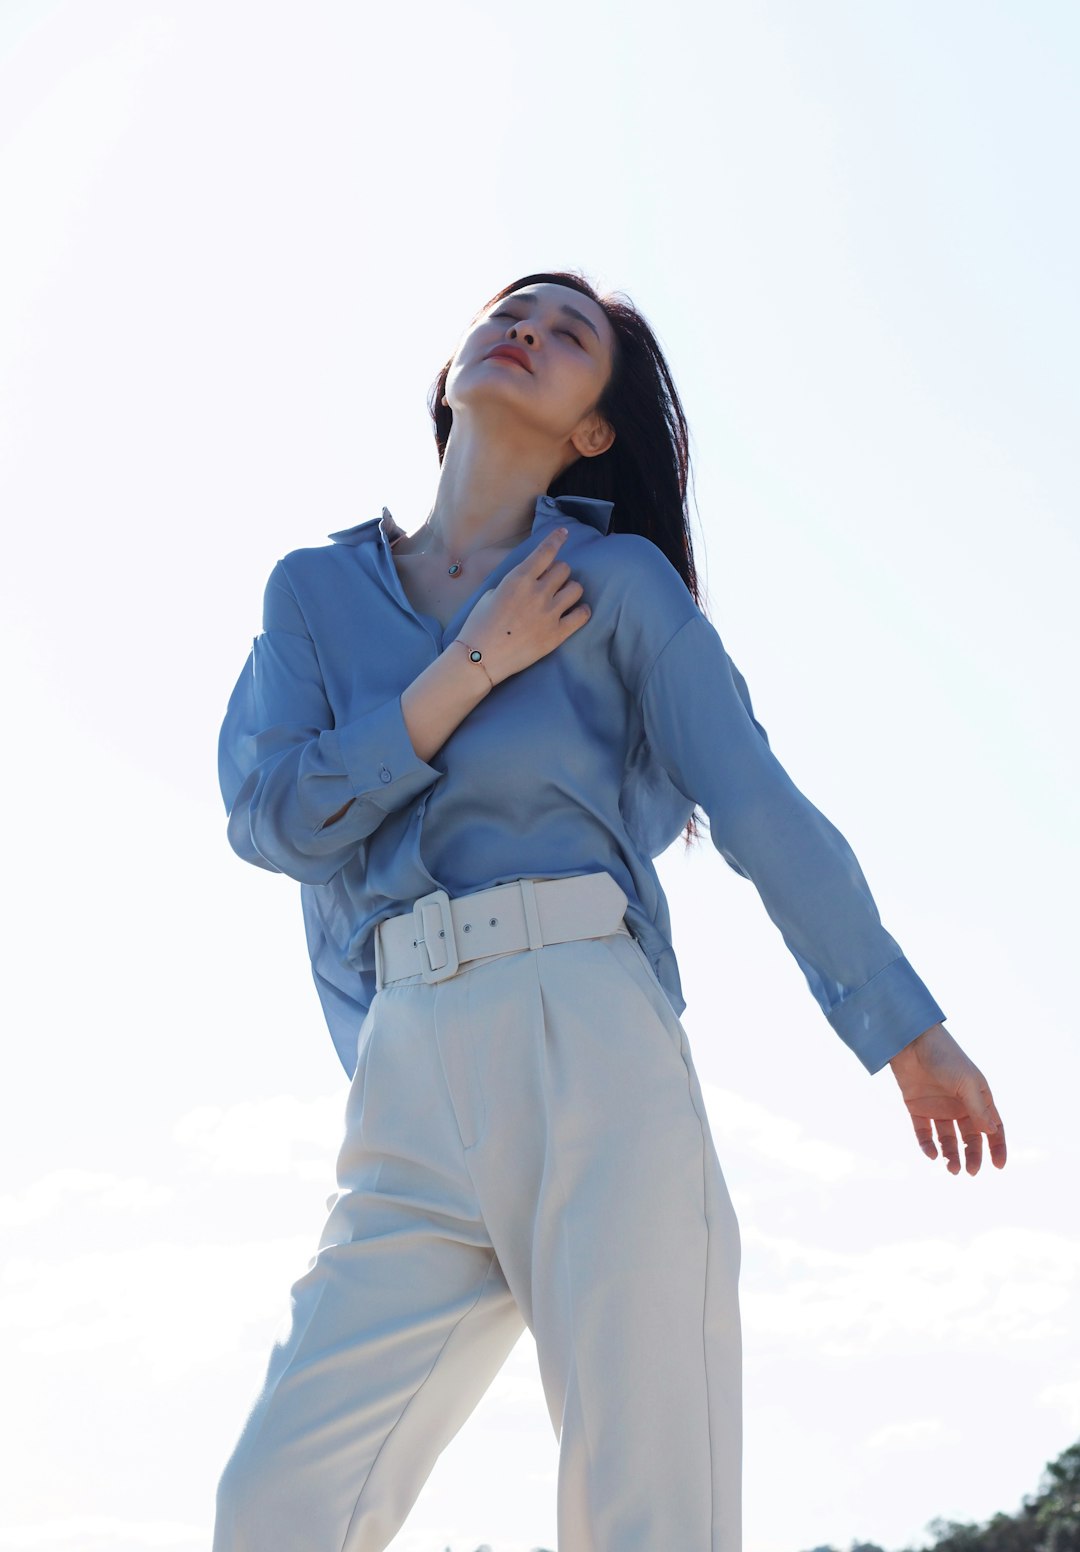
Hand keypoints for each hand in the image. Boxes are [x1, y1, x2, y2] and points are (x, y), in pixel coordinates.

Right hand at [455, 527, 589, 684]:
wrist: (480, 657)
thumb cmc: (480, 625)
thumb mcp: (492, 593)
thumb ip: (515, 582)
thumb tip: (531, 578)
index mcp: (519, 579)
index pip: (546, 552)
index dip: (557, 539)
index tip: (564, 533)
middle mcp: (537, 593)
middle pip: (564, 569)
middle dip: (558, 573)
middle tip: (551, 583)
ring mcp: (549, 614)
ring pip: (576, 588)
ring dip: (570, 590)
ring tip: (562, 598)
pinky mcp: (557, 634)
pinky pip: (582, 614)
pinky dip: (581, 610)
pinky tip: (575, 611)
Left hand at [888, 1022, 1006, 1174]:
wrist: (910, 1042)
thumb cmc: (945, 1057)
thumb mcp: (966, 1083)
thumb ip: (978, 1108)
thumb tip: (992, 1133)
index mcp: (978, 1098)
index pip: (992, 1127)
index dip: (997, 1146)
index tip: (999, 1166)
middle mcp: (959, 1105)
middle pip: (970, 1138)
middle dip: (972, 1156)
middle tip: (970, 1171)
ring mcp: (938, 1108)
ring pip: (948, 1140)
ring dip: (951, 1155)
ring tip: (952, 1168)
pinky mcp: (917, 1109)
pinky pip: (924, 1133)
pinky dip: (928, 1146)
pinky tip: (932, 1154)